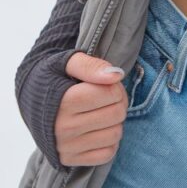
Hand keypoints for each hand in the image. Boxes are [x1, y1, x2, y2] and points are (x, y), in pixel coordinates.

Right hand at [55, 52, 127, 166]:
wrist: (31, 100)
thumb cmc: (54, 78)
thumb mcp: (68, 63)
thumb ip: (92, 66)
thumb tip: (116, 75)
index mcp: (65, 101)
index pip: (111, 94)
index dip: (115, 85)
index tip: (106, 83)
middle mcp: (63, 128)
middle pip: (116, 114)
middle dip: (119, 101)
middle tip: (108, 96)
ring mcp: (66, 147)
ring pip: (114, 135)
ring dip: (115, 121)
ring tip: (103, 111)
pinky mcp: (69, 160)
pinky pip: (106, 154)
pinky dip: (109, 141)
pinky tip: (99, 128)